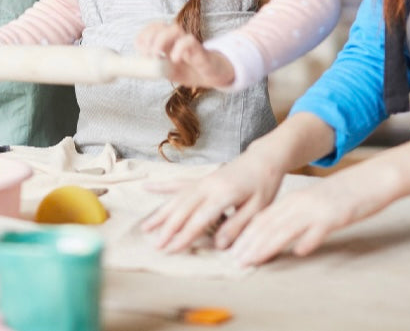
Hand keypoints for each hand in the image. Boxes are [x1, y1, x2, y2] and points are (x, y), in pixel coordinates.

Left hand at [136, 21, 235, 86]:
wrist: (213, 75)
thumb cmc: (189, 70)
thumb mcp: (168, 70)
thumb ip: (155, 67)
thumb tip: (139, 68)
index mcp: (168, 41)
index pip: (153, 27)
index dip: (143, 35)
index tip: (139, 49)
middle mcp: (177, 38)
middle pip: (160, 25)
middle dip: (149, 37)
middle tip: (147, 54)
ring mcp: (187, 42)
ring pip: (174, 29)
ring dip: (160, 40)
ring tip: (157, 56)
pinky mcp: (199, 49)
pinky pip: (188, 41)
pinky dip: (179, 48)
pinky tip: (174, 59)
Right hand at [140, 136, 287, 256]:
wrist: (263, 159)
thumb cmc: (264, 185)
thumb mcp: (258, 209)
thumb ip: (238, 226)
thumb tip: (220, 246)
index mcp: (224, 194)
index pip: (200, 219)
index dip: (185, 235)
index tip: (172, 249)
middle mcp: (208, 186)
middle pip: (183, 209)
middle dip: (168, 228)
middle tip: (156, 246)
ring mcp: (202, 181)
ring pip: (176, 198)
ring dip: (160, 213)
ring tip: (145, 228)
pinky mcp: (201, 179)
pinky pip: (178, 184)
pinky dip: (162, 186)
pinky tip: (147, 187)